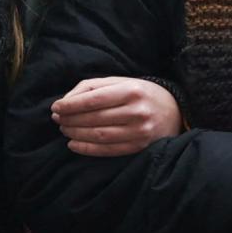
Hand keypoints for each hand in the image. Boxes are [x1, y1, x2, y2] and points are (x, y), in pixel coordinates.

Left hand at [51, 77, 183, 157]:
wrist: (175, 111)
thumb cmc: (140, 93)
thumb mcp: (120, 81)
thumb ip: (92, 87)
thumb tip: (66, 101)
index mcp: (131, 90)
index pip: (93, 99)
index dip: (71, 105)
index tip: (56, 107)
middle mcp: (136, 111)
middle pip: (94, 118)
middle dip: (70, 120)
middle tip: (57, 119)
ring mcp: (139, 132)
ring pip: (99, 135)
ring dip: (76, 134)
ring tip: (64, 130)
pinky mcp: (139, 147)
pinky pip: (108, 151)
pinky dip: (87, 149)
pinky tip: (74, 145)